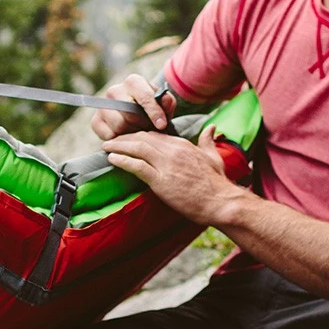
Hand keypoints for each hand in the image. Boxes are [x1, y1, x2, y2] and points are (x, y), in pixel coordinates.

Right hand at [91, 74, 175, 139]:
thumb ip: (167, 102)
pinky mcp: (96, 121)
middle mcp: (114, 90)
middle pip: (130, 113)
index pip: (144, 96)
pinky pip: (109, 136)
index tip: (162, 125)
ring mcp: (103, 106)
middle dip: (143, 125)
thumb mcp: (165, 105)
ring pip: (119, 126)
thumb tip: (164, 102)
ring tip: (140, 133)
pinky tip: (128, 137)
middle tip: (151, 130)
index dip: (154, 112)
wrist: (137, 118)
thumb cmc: (153, 110)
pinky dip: (121, 141)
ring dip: (133, 134)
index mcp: (133, 82)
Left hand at [102, 125, 238, 224]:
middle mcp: (173, 150)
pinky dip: (123, 161)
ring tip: (106, 147)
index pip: (155, 134)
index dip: (138, 135)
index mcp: (182, 144)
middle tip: (112, 141)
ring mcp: (166, 165)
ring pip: (137, 148)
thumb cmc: (218, 183)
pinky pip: (137, 166)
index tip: (128, 138)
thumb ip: (208, 141)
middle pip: (142, 137)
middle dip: (124, 138)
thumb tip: (211, 127)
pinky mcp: (161, 180)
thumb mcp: (214, 156)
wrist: (221, 201)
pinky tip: (113, 159)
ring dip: (119, 146)